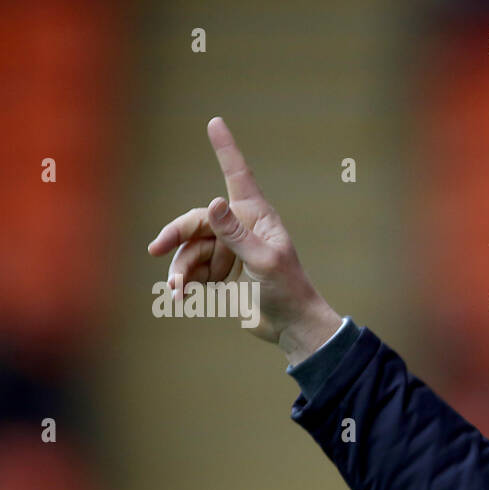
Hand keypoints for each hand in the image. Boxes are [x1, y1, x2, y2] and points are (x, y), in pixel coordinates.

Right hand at [147, 116, 340, 361]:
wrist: (290, 327)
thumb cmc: (287, 290)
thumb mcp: (263, 262)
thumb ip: (236, 234)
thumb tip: (213, 202)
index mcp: (257, 218)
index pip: (238, 176)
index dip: (226, 149)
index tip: (215, 122)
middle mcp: (240, 228)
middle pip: (198, 221)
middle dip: (176, 236)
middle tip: (156, 249)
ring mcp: (229, 250)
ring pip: (191, 249)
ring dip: (181, 269)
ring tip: (178, 291)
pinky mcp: (221, 271)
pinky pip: (193, 269)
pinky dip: (186, 281)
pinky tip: (183, 297)